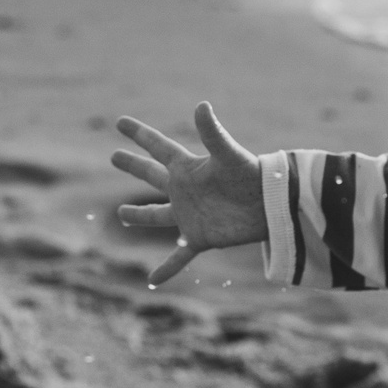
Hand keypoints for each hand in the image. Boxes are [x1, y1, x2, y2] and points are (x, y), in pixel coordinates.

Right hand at [111, 103, 268, 286]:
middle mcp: (184, 190)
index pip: (158, 147)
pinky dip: (166, 269)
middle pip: (152, 176)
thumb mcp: (229, 154)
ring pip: (157, 215)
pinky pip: (178, 257)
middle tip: (114, 156)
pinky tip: (152, 282)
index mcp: (187, 168)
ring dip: (139, 216)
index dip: (139, 135)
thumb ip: (212, 133)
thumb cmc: (252, 176)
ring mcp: (189, 215)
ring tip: (121, 215)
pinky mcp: (200, 238)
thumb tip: (201, 105)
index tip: (119, 122)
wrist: (273, 206)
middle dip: (134, 166)